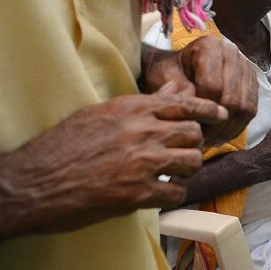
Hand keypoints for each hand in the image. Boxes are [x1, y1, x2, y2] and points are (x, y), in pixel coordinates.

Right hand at [0, 84, 225, 237]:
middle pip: (194, 132)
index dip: (209, 108)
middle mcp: (142, 130)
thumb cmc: (62, 146)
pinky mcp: (137, 192)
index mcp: (132, 108)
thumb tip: (172, 90)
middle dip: (193, 143)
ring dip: (186, 170)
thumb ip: (140, 104)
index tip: (221, 114)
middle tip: (184, 152)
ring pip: (191, 161)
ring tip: (172, 174)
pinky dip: (172, 194)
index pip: (185, 102)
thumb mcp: (100, 113)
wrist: (33, 182)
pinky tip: (160, 194)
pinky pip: (176, 192)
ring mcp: (142, 161)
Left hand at [141, 36, 258, 146]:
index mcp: (210, 46)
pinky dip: (238, 126)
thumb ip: (176, 92)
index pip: (212, 86)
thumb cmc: (167, 72)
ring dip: (229, 129)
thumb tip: (194, 112)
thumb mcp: (163, 78)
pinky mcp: (252, 82)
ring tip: (211, 141)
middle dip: (216, 124)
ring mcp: (246, 67)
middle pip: (233, 98)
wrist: (177, 67)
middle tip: (201, 141)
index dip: (201, 111)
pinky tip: (221, 136)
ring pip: (246, 106)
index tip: (189, 127)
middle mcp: (233, 52)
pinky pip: (252, 109)